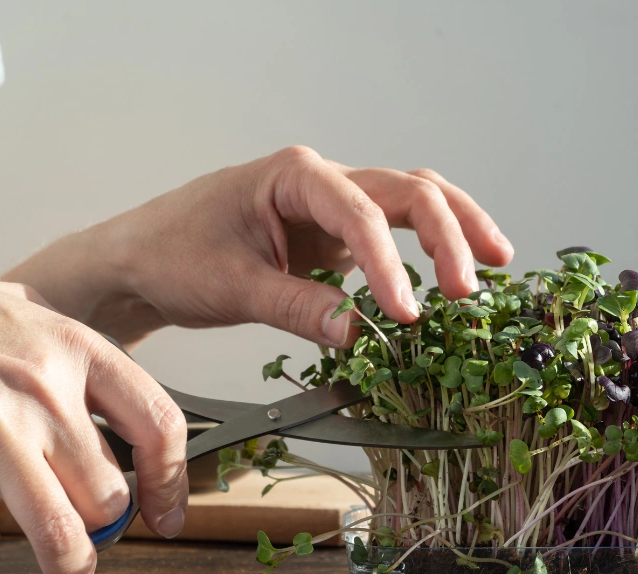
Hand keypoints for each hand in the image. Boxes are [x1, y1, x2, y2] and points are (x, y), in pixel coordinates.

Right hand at [0, 283, 187, 573]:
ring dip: (70, 555)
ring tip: (71, 566)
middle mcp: (43, 387)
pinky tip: (0, 534)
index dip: (172, 483)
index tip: (168, 512)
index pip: (159, 425)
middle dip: (111, 522)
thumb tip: (140, 432)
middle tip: (104, 529)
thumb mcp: (49, 324)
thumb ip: (93, 371)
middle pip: (108, 491)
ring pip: (57, 524)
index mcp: (80, 350)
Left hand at [3, 147, 512, 347]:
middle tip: (472, 287)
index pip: (361, 213)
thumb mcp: (231, 285)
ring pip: (413, 199)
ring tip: (494, 261)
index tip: (406, 314)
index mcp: (293, 176)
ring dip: (455, 228)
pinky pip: (394, 233)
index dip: (390, 264)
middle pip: (408, 190)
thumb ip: (296, 306)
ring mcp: (331, 207)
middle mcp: (321, 182)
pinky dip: (429, 248)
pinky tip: (452, 270)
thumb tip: (359, 333)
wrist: (143, 259)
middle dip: (448, 234)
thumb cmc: (173, 255)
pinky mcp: (334, 235)